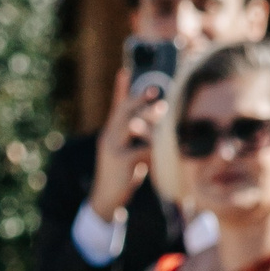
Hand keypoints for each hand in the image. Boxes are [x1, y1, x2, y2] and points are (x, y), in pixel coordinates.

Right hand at [87, 63, 158, 221]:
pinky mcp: (120, 160)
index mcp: (110, 133)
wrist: (106, 198)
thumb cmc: (121, 174)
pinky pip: (142, 148)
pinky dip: (154, 147)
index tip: (125, 72)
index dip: (120, 90)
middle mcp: (108, 137)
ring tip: (163, 110)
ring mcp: (112, 148)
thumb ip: (137, 139)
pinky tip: (163, 149)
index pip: (115, 107)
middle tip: (155, 90)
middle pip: (122, 111)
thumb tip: (156, 126)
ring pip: (131, 125)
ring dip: (148, 117)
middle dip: (138, 99)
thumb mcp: (127, 153)